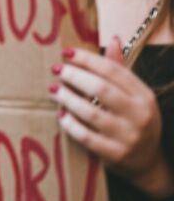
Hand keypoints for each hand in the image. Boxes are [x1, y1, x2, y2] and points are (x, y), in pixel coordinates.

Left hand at [52, 38, 173, 197]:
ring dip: (68, 99)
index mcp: (143, 95)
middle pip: (102, 89)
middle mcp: (139, 114)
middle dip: (75, 76)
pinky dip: (71, 125)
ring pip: (92, 113)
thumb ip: (121, 70)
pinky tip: (60, 116)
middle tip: (56, 69)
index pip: (113, 71)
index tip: (66, 52)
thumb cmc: (134, 120)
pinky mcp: (116, 154)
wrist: (148, 162)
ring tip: (53, 90)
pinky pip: (87, 137)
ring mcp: (129, 136)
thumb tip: (114, 39)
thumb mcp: (135, 95)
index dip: (88, 59)